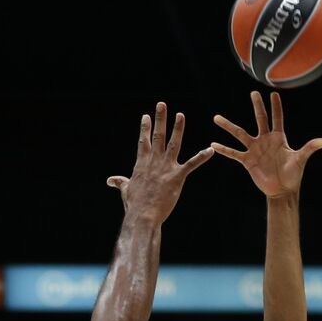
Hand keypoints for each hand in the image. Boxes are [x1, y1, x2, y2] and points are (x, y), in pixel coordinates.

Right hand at [107, 101, 212, 223]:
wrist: (143, 216)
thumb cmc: (134, 205)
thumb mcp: (125, 190)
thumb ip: (120, 182)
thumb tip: (110, 180)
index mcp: (142, 164)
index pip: (143, 141)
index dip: (145, 127)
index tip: (146, 115)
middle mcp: (154, 162)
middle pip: (158, 136)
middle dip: (160, 119)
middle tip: (162, 104)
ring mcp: (166, 168)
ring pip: (174, 144)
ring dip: (178, 129)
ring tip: (180, 115)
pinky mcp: (177, 177)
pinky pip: (192, 164)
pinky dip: (202, 157)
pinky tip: (211, 150)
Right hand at [211, 91, 321, 197]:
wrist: (282, 190)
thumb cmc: (293, 174)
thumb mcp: (301, 159)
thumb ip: (310, 148)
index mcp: (279, 137)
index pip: (277, 118)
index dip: (276, 106)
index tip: (273, 93)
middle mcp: (265, 140)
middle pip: (259, 119)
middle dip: (257, 106)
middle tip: (253, 93)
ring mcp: (254, 149)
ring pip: (240, 134)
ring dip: (228, 126)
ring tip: (216, 117)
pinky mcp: (247, 161)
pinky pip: (234, 153)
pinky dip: (224, 150)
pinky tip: (214, 144)